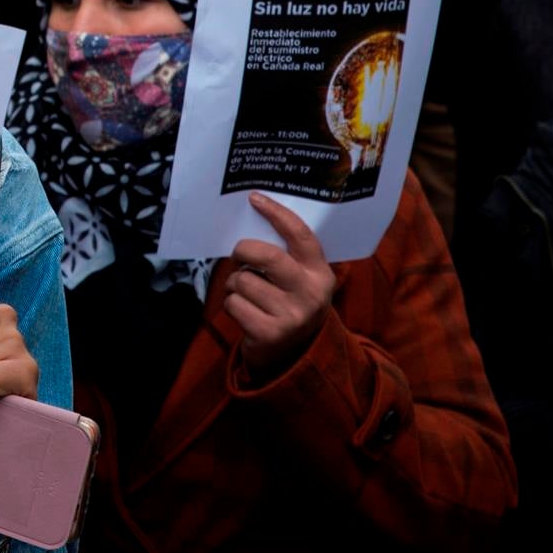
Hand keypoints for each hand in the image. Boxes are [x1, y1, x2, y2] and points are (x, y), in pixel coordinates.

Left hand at [225, 193, 336, 378]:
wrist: (294, 354)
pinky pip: (233, 303)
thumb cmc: (289, 303)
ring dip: (235, 283)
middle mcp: (310, 294)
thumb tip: (251, 221)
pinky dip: (231, 304)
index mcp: (320, 273)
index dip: (277, 214)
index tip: (255, 198)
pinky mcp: (269, 333)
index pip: (300, 235)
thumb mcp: (299, 279)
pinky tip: (245, 311)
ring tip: (247, 293)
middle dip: (243, 250)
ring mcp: (292, 315)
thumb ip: (286, 255)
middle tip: (239, 255)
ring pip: (242, 279)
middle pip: (265, 255)